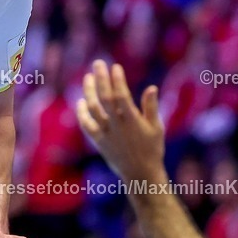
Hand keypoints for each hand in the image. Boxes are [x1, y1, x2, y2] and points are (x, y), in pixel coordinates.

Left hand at [76, 60, 164, 181]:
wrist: (140, 174)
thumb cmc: (152, 149)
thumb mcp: (156, 128)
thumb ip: (151, 107)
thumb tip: (151, 87)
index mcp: (133, 121)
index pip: (122, 96)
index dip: (117, 80)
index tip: (115, 66)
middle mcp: (117, 125)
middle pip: (105, 98)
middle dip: (101, 79)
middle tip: (98, 63)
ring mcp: (105, 133)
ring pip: (93, 109)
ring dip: (89, 91)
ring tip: (87, 77)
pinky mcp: (98, 141)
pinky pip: (86, 125)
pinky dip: (81, 112)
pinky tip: (81, 100)